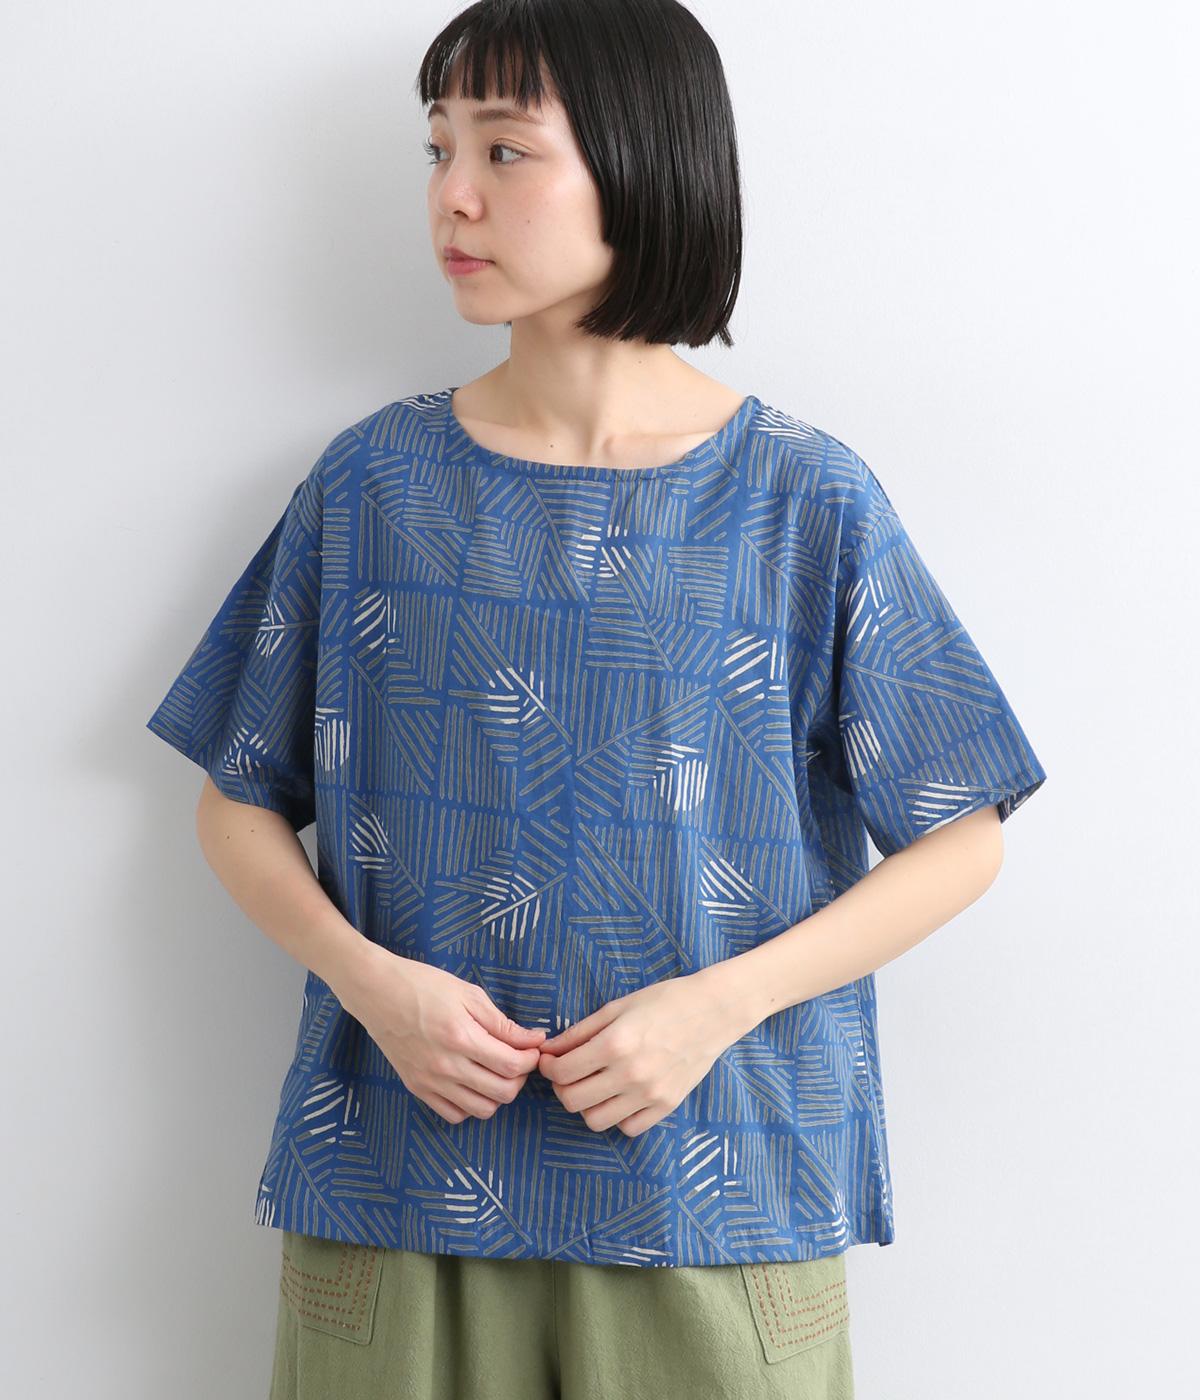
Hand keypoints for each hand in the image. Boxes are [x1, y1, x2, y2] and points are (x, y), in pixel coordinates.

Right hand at [338, 947, 546, 1124]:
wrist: (376, 992)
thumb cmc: (423, 985)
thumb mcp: (468, 994)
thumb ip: (502, 1022)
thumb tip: (534, 1040)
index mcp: (461, 1037)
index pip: (511, 1065)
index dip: (530, 1059)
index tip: (532, 1048)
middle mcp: (446, 1066)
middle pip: (502, 1093)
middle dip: (519, 1078)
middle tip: (518, 1060)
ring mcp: (430, 1081)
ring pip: (481, 1110)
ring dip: (497, 1095)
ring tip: (496, 1072)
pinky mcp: (416, 1088)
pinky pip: (454, 1115)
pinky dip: (470, 1105)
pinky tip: (472, 1084)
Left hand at [537, 973, 740, 1137]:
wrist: (713, 1011)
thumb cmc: (663, 1002)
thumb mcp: (617, 1008)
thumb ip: (579, 1032)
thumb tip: (549, 1050)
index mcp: (615, 1044)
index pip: (562, 1072)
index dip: (548, 1067)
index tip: (550, 1061)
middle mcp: (630, 1074)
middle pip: (573, 1101)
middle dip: (562, 1087)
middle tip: (568, 1073)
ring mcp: (650, 1094)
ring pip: (596, 1121)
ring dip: (587, 1105)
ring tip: (594, 1086)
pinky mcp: (666, 1106)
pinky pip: (627, 1128)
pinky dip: (617, 1116)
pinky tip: (620, 1096)